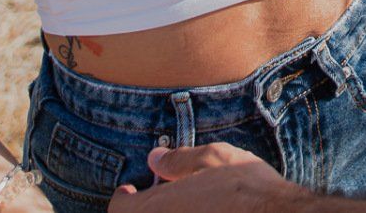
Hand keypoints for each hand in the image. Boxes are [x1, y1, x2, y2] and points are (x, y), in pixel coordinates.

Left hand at [105, 142, 300, 211]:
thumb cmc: (245, 188)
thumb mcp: (212, 159)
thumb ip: (178, 160)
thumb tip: (156, 158)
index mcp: (157, 208)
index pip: (120, 209)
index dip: (124, 197)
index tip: (131, 189)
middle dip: (147, 207)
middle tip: (163, 195)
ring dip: (168, 212)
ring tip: (186, 204)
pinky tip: (205, 211)